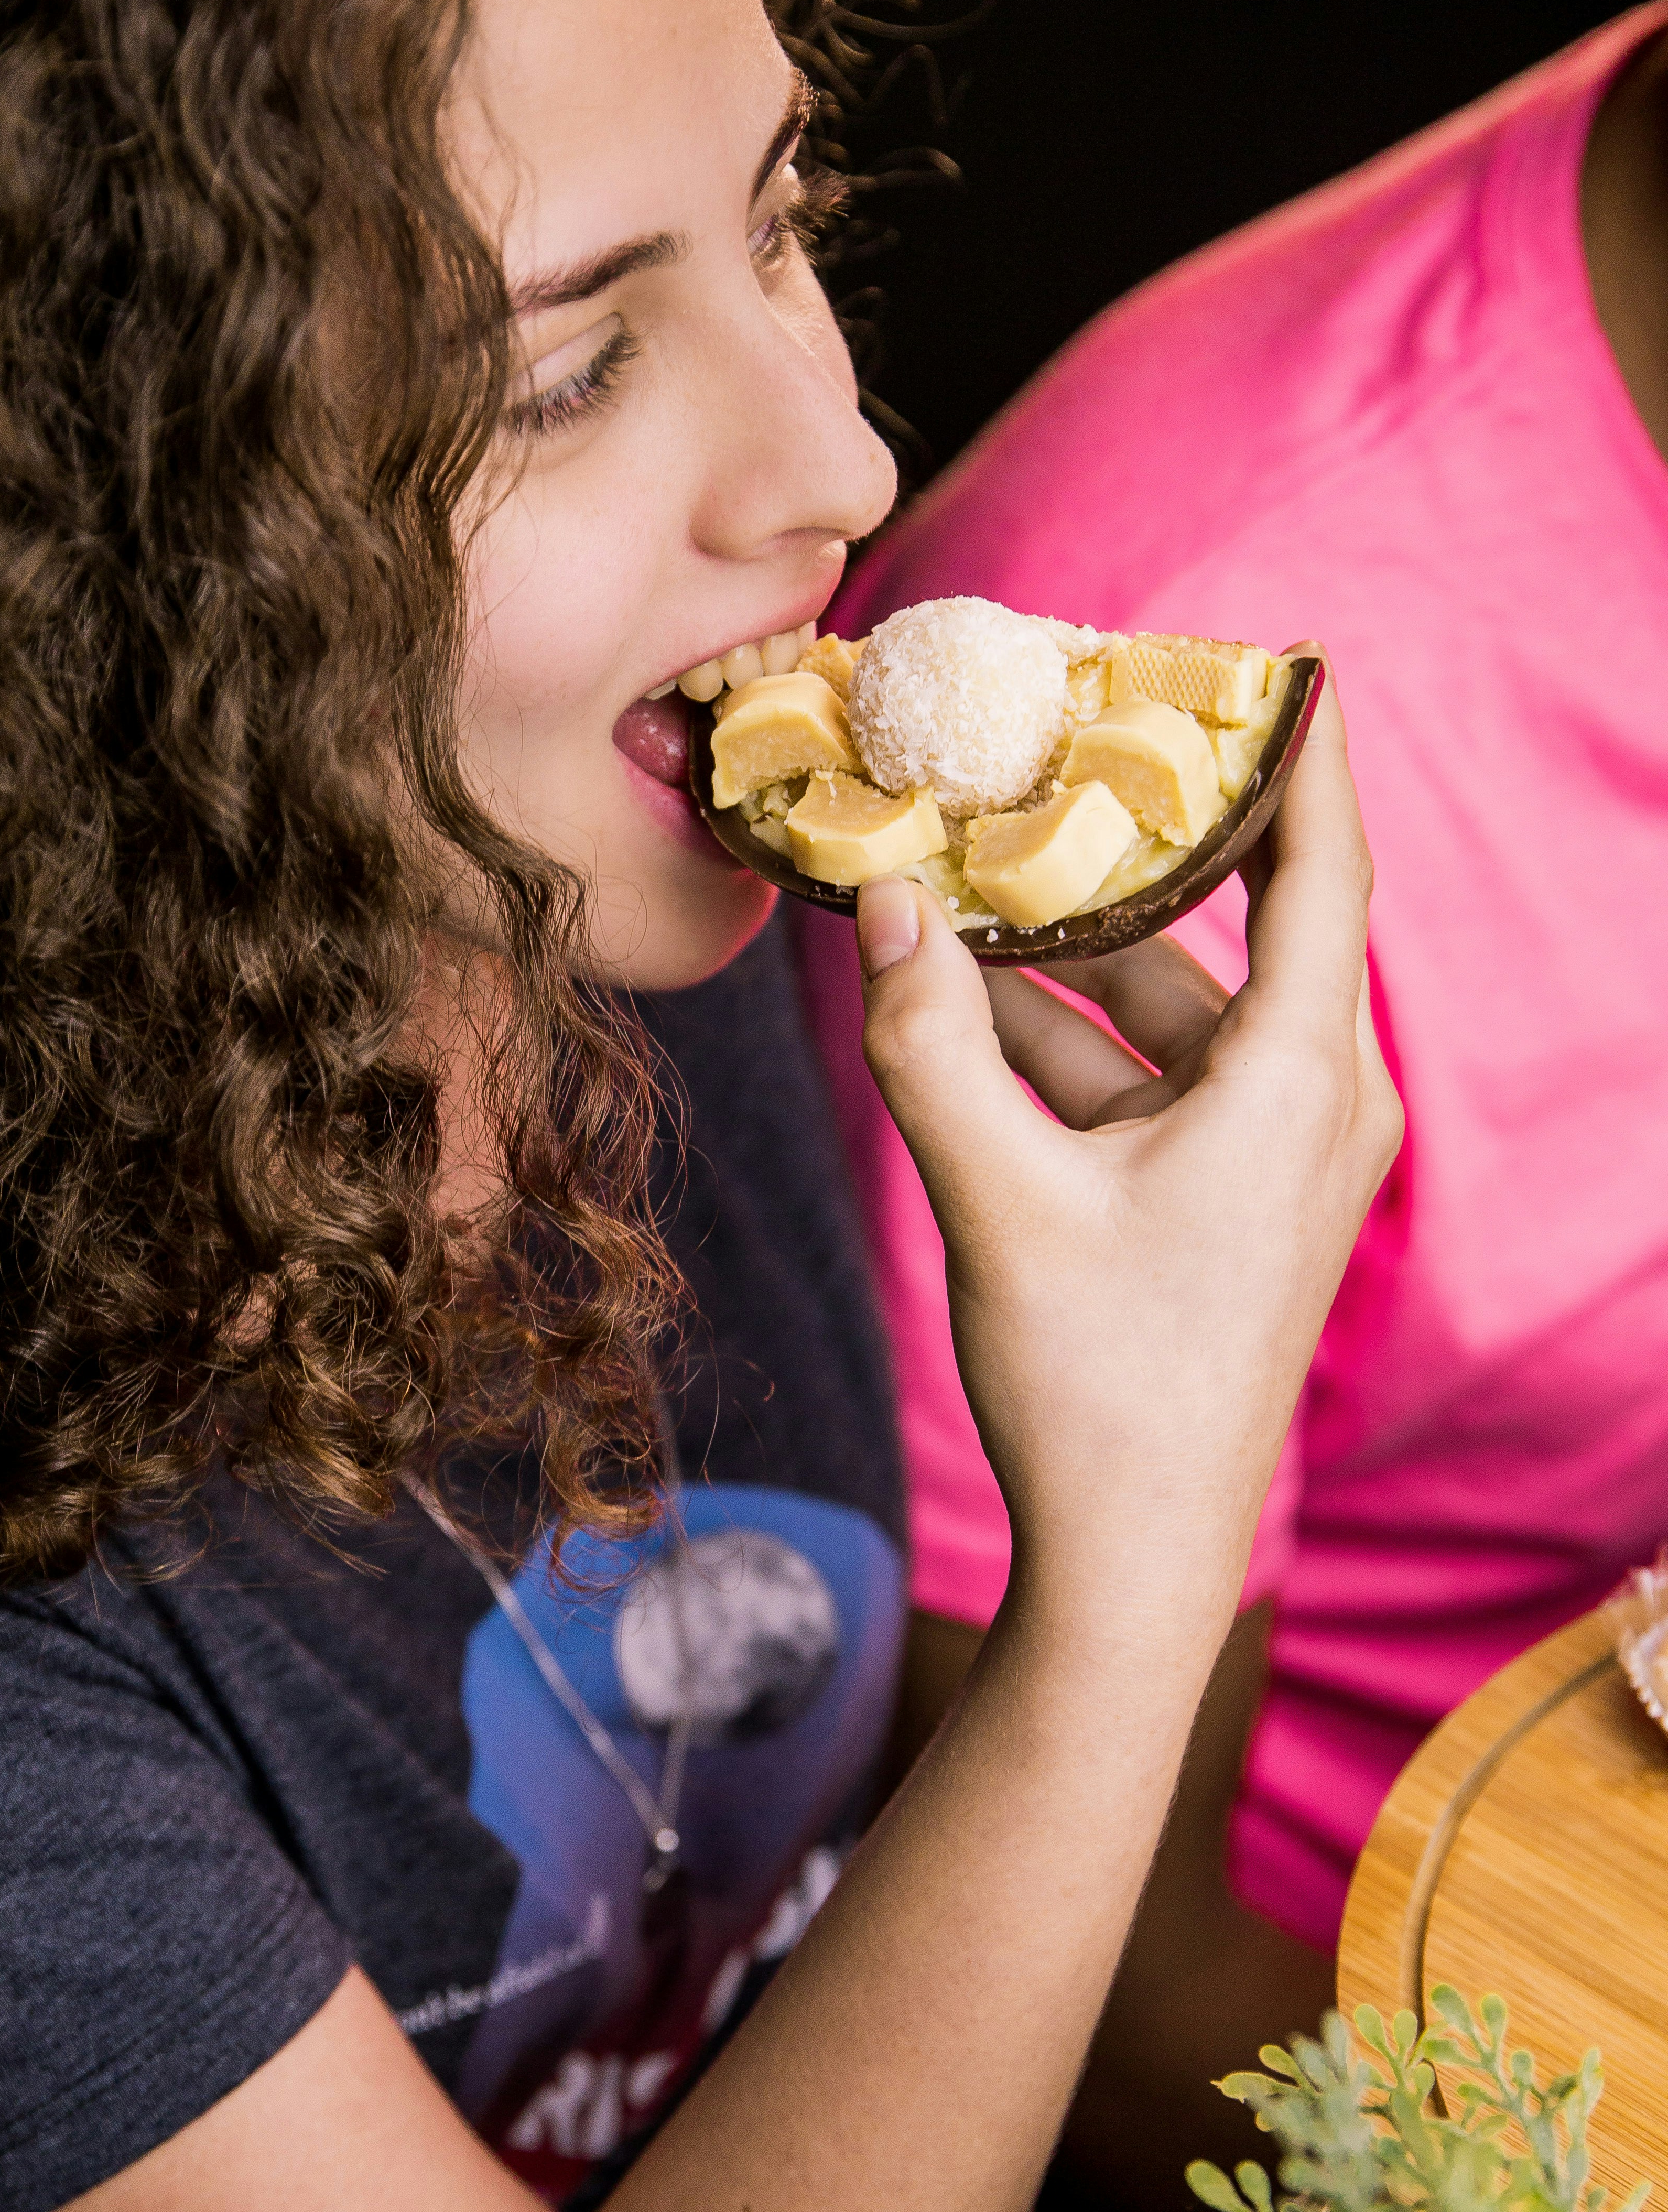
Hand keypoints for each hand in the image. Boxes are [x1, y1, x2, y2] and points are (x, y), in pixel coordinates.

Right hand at [855, 681, 1399, 1612]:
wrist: (1136, 1555)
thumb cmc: (1098, 1387)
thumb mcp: (995, 1198)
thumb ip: (929, 1042)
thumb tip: (885, 896)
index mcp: (1301, 1082)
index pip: (1326, 864)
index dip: (1301, 750)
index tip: (1272, 656)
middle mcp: (1313, 1103)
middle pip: (1232, 924)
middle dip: (1127, 843)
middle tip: (1043, 748)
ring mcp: (1273, 1154)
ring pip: (1166, 1006)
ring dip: (1062, 956)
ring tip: (954, 877)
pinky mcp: (1225, 1196)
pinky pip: (1147, 1077)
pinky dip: (1064, 1041)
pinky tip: (958, 1000)